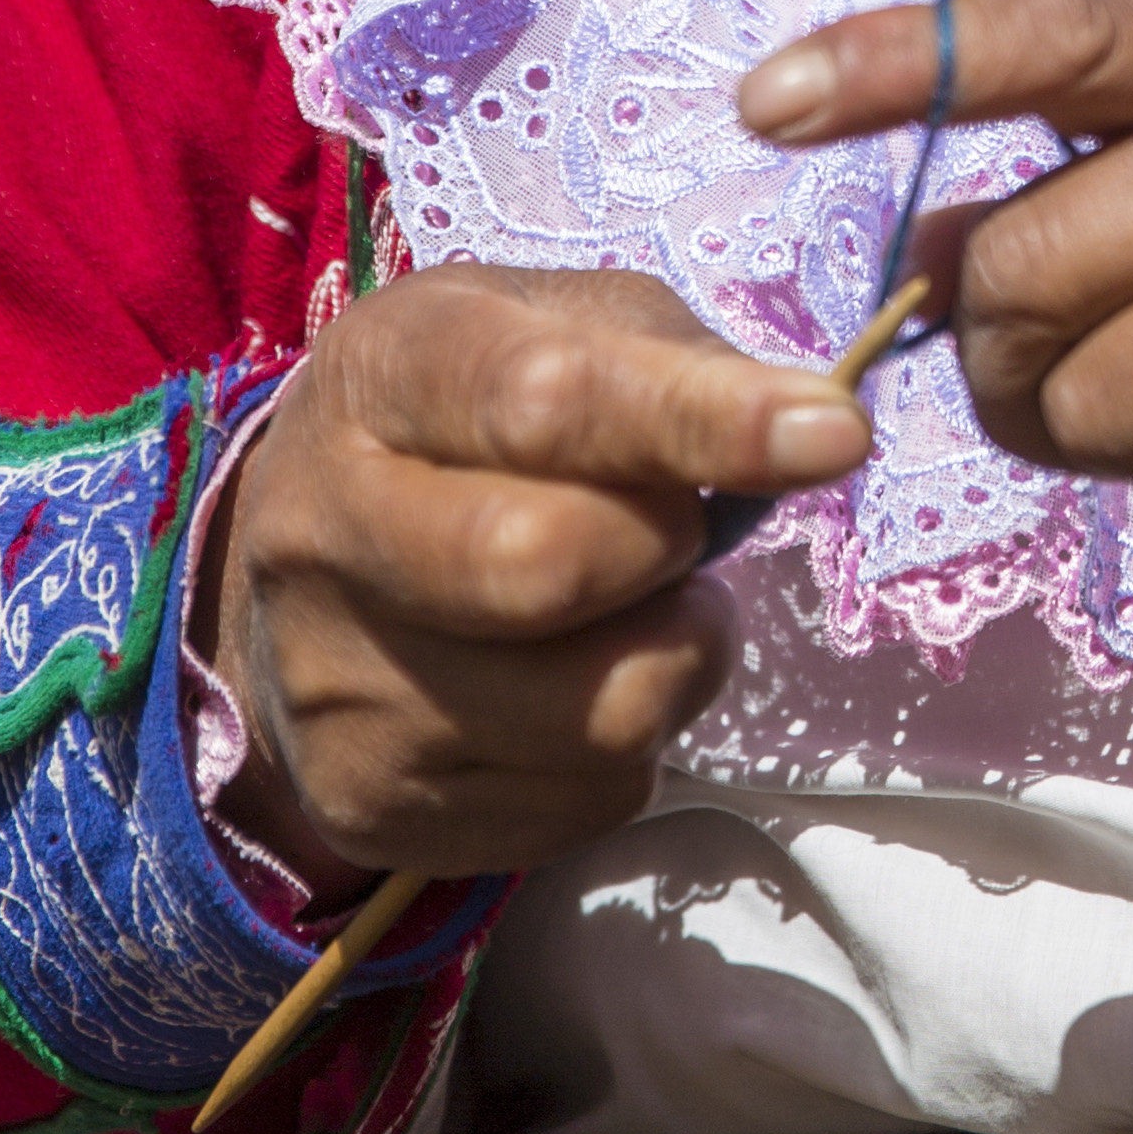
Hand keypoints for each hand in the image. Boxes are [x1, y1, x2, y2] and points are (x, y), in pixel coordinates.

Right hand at [207, 262, 872, 890]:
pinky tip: (578, 686)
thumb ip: (674, 361)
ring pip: (601, 713)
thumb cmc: (471, 426)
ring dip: (675, 657)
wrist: (299, 575)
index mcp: (379, 376)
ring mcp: (338, 683)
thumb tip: (813, 430)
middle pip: (549, 567)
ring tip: (631, 612)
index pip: (545, 399)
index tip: (833, 435)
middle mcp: (326, 528)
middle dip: (667, 550)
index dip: (701, 421)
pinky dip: (633, 745)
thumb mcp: (553, 331)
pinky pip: (589, 801)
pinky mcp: (374, 802)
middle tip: (673, 530)